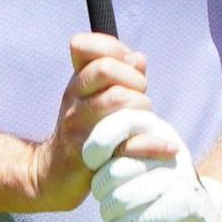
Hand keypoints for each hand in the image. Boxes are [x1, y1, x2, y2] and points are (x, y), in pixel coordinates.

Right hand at [32, 33, 152, 208]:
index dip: (115, 49)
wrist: (54, 175)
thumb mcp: (92, 98)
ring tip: (144, 123)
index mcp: (76, 84)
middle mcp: (74, 101)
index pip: (84, 46)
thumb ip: (118, 76)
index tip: (129, 67)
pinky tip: (168, 147)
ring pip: (117, 99)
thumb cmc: (83, 132)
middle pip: (106, 69)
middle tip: (140, 99)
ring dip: (142, 109)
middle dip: (134, 80)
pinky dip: (153, 144)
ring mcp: (80, 128)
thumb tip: (138, 58)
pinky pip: (128, 143)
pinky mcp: (92, 156)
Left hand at [83, 112, 221, 221]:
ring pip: (117, 201)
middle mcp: (171, 150)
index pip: (120, 122)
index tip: (92, 163)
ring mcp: (179, 178)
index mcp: (158, 131)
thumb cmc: (157, 194)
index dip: (96, 144)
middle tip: (111, 202)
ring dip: (109, 216)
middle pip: (111, 172)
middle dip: (101, 193)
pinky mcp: (181, 207)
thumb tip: (84, 150)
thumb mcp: (139, 162)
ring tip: (118, 218)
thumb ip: (115, 150)